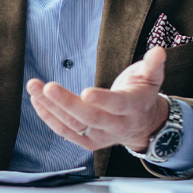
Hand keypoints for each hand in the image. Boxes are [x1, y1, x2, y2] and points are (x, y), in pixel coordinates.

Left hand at [26, 47, 169, 152]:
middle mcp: (116, 125)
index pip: (117, 105)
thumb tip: (159, 50)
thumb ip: (154, 64)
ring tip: (34, 87)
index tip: (85, 91)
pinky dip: (48, 117)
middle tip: (47, 87)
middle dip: (66, 103)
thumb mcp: (152, 78)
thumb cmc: (142, 94)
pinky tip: (36, 101)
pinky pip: (65, 132)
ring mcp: (100, 136)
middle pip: (89, 117)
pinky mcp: (88, 142)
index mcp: (133, 107)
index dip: (102, 100)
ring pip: (73, 125)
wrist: (143, 125)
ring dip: (50, 107)